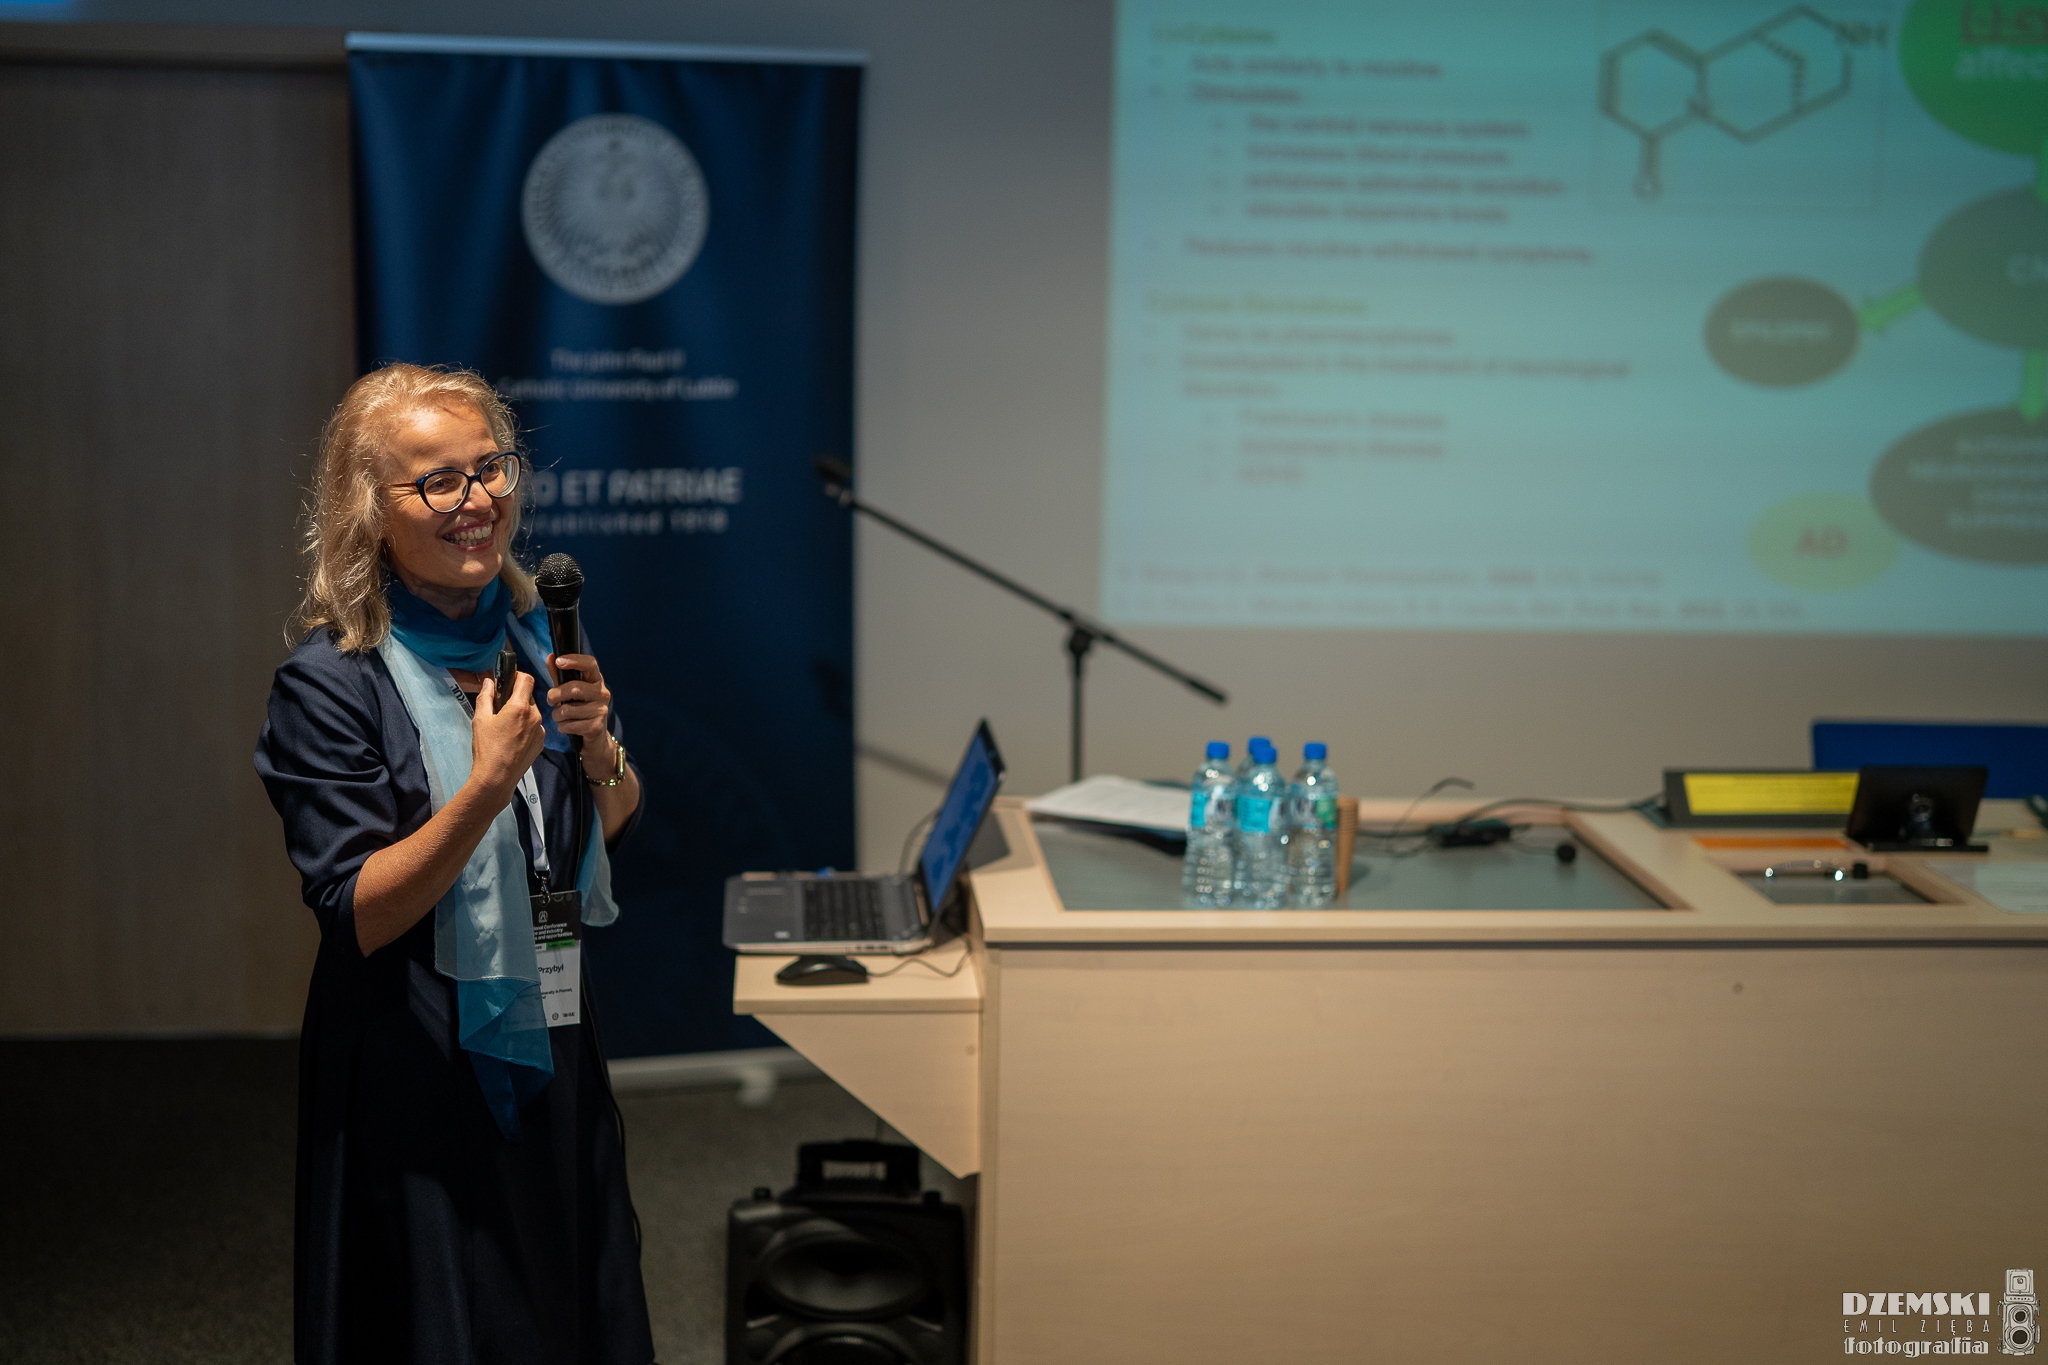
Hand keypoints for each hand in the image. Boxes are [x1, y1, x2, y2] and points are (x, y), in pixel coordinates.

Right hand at [470, 670, 544, 793]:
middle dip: (515, 697)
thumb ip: (486, 696)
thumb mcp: (480, 719)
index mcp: (520, 707)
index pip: (526, 679)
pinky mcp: (541, 742)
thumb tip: (489, 681)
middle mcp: (535, 716)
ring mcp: (541, 730)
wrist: (497, 778)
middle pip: (528, 696)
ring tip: (505, 725)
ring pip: (532, 712)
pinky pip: (535, 727)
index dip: (517, 675)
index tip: (507, 680)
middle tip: (500, 706)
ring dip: (521, 712)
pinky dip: (526, 727)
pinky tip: (512, 738)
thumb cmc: (486, 748)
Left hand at [547, 652, 616, 777]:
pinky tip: (567, 727)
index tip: (559, 661)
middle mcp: (603, 693)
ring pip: (568, 710)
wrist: (595, 738)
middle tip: (550, 700)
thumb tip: (550, 656)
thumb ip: (559, 675)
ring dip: (557, 715)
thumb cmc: (579, 709)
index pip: (590, 664)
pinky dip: (562, 727)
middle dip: (556, 695)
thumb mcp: (569, 691)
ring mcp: (601, 710)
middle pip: (574, 688)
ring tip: (561, 717)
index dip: (575, 660)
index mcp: (596, 681)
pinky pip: (569, 725)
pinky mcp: (596, 727)